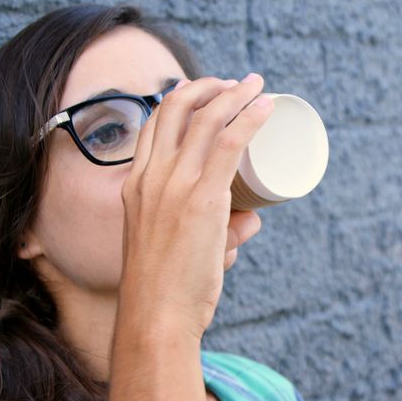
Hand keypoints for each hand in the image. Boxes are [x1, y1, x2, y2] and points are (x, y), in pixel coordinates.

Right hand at [117, 73, 272, 340]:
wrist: (156, 316)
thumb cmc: (168, 291)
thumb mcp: (184, 248)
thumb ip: (221, 233)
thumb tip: (253, 219)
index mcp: (135, 184)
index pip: (154, 124)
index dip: (181, 98)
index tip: (206, 91)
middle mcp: (150, 177)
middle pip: (177, 109)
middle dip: (209, 86)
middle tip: (238, 84)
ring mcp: (174, 186)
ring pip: (206, 120)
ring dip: (235, 94)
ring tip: (258, 86)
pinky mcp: (202, 200)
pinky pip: (229, 144)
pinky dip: (249, 119)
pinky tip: (266, 107)